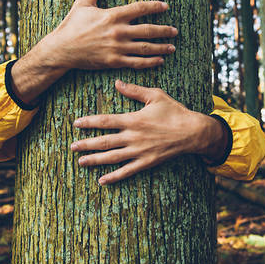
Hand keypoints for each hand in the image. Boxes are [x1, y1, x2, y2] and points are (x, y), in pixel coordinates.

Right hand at [9, 0, 178, 105]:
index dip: (154, 6)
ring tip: (172, 47)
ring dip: (161, 47)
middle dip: (164, 30)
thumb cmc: (72, 25)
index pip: (139, 8)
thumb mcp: (83, 3)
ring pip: (145, 48)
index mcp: (113, 15)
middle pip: (148, 29)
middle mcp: (118, 31)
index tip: (165, 6)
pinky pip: (136, 62)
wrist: (62, 49)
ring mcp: (117, 47)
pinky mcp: (114, 61)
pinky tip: (159, 61)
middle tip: (175, 31)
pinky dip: (150, 62)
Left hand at [71, 80, 228, 184]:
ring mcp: (139, 151)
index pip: (105, 121)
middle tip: (72, 147)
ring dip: (95, 160)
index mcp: (133, 119)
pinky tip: (102, 180)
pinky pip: (127, 171)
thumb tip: (117, 82)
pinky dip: (114, 177)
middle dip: (86, 144)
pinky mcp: (146, 162)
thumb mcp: (155, 95)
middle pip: (104, 141)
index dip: (89, 122)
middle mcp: (133, 137)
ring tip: (80, 162)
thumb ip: (134, 90)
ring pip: (112, 157)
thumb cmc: (174, 111)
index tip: (76, 124)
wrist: (193, 132)